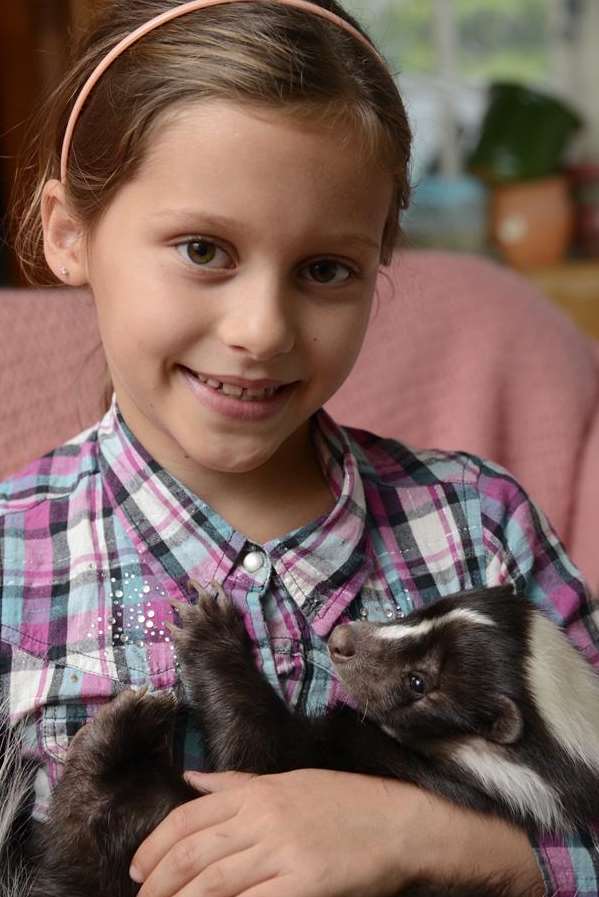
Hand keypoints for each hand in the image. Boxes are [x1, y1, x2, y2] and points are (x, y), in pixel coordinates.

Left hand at [130, 768, 425, 896]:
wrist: (400, 823)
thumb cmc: (344, 802)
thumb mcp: (288, 782)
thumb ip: (236, 785)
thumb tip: (190, 779)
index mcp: (256, 792)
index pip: (187, 819)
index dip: (154, 847)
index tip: (138, 870)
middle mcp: (261, 818)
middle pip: (191, 855)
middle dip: (157, 884)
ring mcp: (281, 851)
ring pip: (211, 884)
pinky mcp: (303, 884)